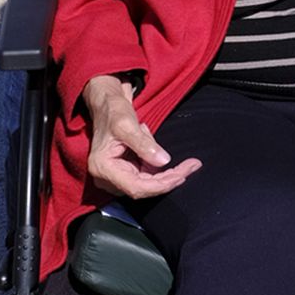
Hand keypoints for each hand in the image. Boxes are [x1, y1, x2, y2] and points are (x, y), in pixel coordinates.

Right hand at [82, 76, 200, 200]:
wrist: (107, 105)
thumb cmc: (113, 112)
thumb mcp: (127, 124)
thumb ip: (144, 144)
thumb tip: (163, 161)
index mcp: (102, 167)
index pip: (135, 187)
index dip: (160, 185)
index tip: (182, 175)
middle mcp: (106, 177)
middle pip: (144, 188)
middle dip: (169, 179)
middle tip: (192, 166)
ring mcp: (115, 177)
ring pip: (148, 184)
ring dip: (167, 173)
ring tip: (175, 155)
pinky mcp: (124, 173)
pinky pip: (147, 177)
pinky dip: (160, 168)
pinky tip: (160, 151)